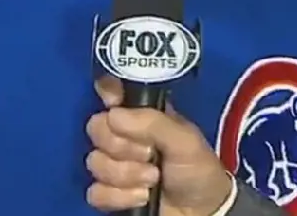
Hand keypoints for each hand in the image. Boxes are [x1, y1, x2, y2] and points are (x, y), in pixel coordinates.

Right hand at [86, 76, 233, 215]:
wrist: (201, 211)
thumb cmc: (197, 169)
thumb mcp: (185, 141)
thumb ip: (153, 123)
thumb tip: (114, 114)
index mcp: (142, 115)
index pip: (112, 91)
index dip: (107, 93)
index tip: (114, 104)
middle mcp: (125, 136)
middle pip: (97, 128)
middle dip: (124, 146)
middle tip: (150, 155)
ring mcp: (115, 165)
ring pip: (95, 162)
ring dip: (126, 174)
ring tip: (153, 180)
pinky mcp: (110, 194)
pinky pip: (95, 191)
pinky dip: (119, 197)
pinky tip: (142, 198)